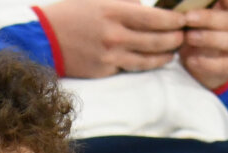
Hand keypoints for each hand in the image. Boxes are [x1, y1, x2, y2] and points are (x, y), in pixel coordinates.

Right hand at [39, 0, 185, 77]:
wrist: (43, 38)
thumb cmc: (71, 13)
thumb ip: (127, 2)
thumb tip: (148, 8)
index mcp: (115, 13)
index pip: (156, 19)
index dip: (175, 21)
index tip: (184, 20)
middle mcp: (114, 36)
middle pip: (156, 41)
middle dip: (175, 39)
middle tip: (183, 37)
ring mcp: (108, 56)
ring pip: (146, 60)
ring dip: (164, 56)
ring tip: (172, 52)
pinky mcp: (101, 71)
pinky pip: (128, 68)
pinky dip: (142, 65)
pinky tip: (150, 61)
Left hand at [178, 0, 227, 90]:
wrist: (205, 67)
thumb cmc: (199, 37)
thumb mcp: (196, 23)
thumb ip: (193, 14)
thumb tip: (177, 9)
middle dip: (207, 18)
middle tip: (187, 18)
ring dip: (208, 38)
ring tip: (189, 38)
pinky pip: (223, 64)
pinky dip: (206, 63)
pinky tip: (191, 60)